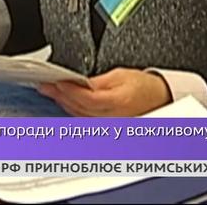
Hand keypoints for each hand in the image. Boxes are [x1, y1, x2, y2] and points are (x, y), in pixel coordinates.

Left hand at [37, 68, 171, 115]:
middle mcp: (113, 119)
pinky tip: (63, 103)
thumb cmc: (144, 88)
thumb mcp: (120, 75)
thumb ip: (96, 82)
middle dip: (60, 96)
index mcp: (118, 102)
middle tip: (45, 85)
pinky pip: (84, 121)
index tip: (54, 82)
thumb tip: (76, 83)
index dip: (67, 90)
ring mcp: (109, 127)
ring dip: (63, 104)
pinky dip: (72, 111)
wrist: (161, 100)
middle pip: (78, 109)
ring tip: (50, 91)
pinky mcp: (107, 130)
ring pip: (78, 117)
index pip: (85, 99)